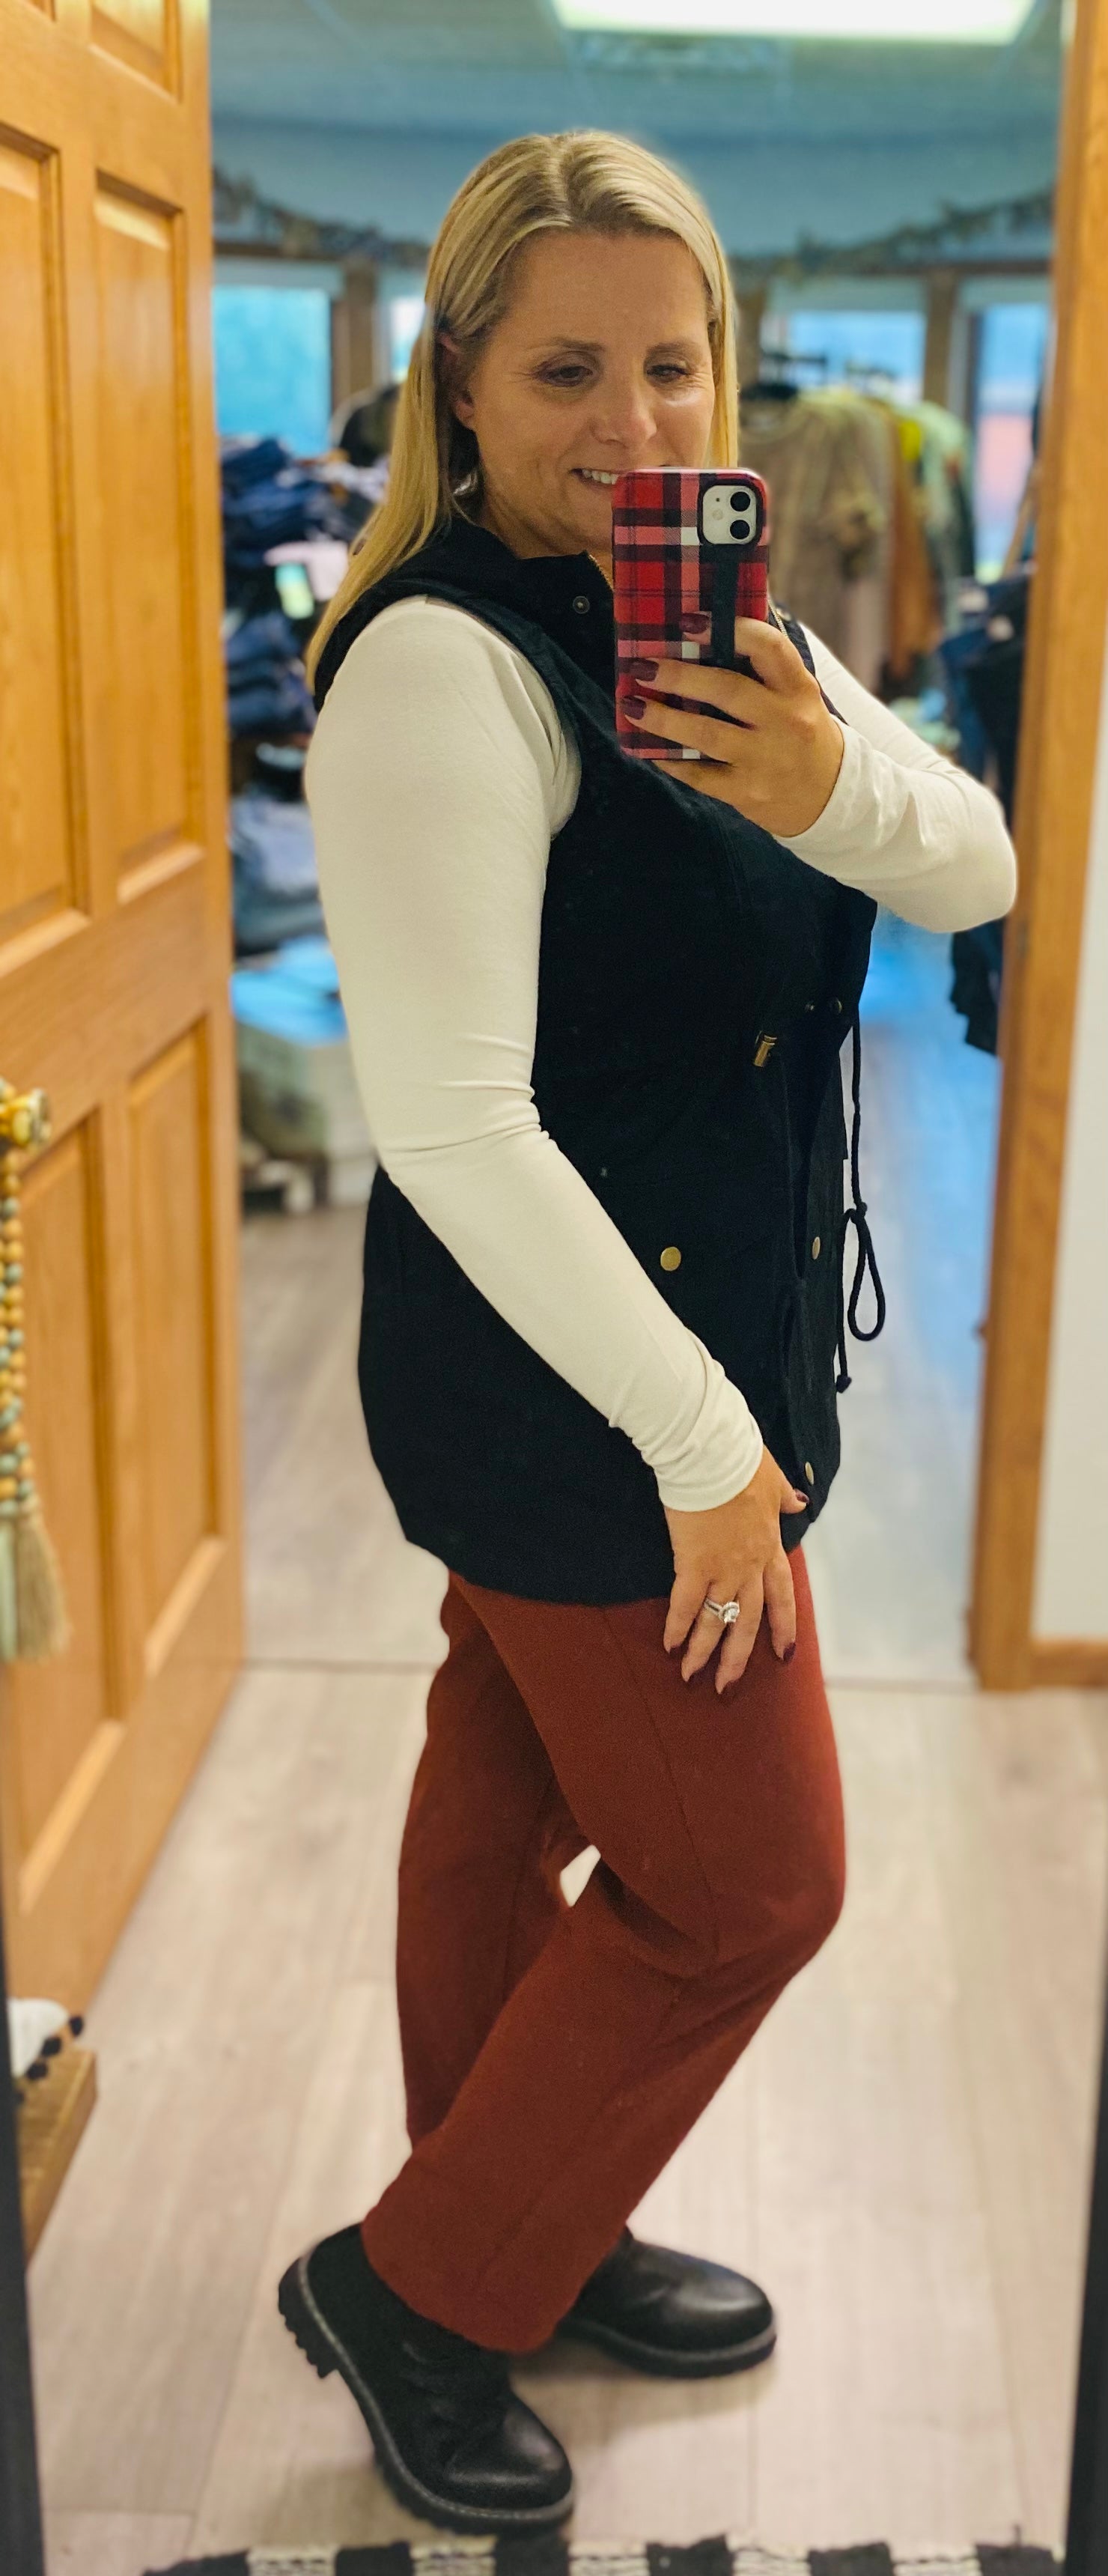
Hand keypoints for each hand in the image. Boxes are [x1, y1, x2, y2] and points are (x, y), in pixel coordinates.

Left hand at [619, 613, 844, 838]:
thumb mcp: (797, 695)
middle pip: (727, 690)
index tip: (689, 621)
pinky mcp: (747, 792)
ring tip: (632, 705)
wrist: (830, 797)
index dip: (730, 629)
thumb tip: (713, 624)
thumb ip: (764, 666)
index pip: (769, 648)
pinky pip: (699, 775)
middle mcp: (786, 722)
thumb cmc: (800, 732)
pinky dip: (670, 761)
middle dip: (679, 675)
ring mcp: (766, 760)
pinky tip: (650, 749)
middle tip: (643, 666)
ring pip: (706, 734)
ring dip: (663, 718)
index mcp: (798, 688)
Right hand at [662, 1446, 808, 1692]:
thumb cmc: (741, 1461)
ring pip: (716, 1621)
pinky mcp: (692, 1563)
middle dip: (737, 1657)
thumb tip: (799, 1503)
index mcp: (769, 1546)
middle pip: (747, 1621)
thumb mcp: (773, 1479)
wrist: (712, 1454)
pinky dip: (677, 1627)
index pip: (782, 1595)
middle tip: (727, 1685)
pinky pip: (685, 1604)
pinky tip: (669, 1646)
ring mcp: (722, 1567)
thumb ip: (785, 1498)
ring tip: (692, 1678)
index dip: (784, 1626)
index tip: (784, 1653)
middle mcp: (749, 1565)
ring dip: (704, 1652)